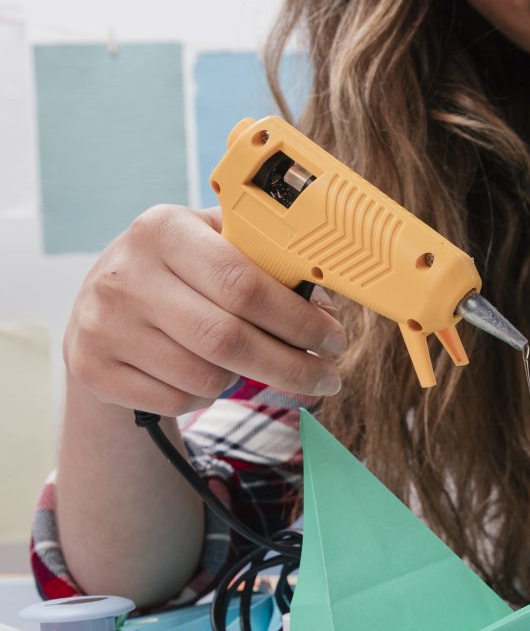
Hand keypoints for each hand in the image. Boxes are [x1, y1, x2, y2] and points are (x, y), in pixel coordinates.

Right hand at [64, 205, 346, 415]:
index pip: (244, 284)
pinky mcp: (94, 368)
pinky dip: (205, 397)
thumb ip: (266, 263)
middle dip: (292, 366)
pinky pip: (179, 401)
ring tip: (252, 365)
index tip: (334, 340)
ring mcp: (104, 324)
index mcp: (163, 230)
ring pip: (207, 378)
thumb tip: (326, 304)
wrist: (100, 308)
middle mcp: (126, 275)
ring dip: (245, 381)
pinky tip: (204, 375)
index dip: (299, 320)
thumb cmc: (180, 275)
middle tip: (328, 378)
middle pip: (229, 340)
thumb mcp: (212, 246)